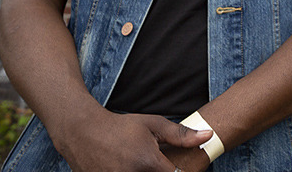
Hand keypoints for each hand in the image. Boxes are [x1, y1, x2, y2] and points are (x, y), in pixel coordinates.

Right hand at [53, 110, 210, 171]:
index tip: (179, 166)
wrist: (83, 132)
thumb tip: (208, 136)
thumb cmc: (121, 127)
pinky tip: (130, 165)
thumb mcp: (153, 125)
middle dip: (163, 171)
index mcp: (148, 162)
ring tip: (141, 163)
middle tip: (155, 163)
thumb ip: (181, 135)